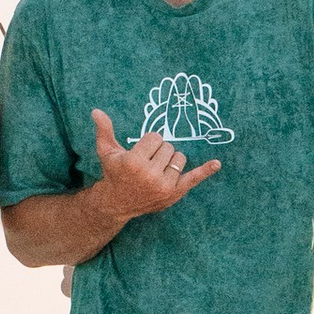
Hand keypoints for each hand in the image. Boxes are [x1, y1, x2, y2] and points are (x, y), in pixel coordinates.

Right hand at [91, 103, 220, 221]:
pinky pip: (193, 178)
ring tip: (157, 170)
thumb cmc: (114, 173)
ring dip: (171, 160)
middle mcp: (150, 174)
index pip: (155, 137)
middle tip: (146, 164)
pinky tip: (216, 163)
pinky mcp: (174, 193)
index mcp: (134, 162)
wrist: (117, 203)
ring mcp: (164, 185)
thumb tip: (96, 111)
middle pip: (168, 147)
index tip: (139, 153)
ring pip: (179, 158)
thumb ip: (104, 130)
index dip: (148, 142)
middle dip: (158, 151)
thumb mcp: (107, 152)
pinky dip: (205, 171)